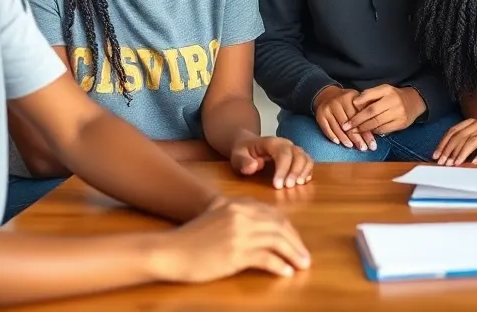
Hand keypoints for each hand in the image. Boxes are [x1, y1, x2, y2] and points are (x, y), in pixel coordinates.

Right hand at [151, 199, 310, 280]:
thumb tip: (261, 223)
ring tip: (301, 265)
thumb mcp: (216, 214)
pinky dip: (279, 266)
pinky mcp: (236, 254)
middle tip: (304, 256)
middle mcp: (242, 215)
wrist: (171, 251)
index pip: (275, 215)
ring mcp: (240, 234)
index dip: (289, 229)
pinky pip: (266, 258)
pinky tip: (285, 272)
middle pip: (280, 227)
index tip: (295, 241)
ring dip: (293, 255)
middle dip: (296, 242)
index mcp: (239, 204)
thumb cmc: (192, 236)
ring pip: (277, 242)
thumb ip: (236, 212)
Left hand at [230, 135, 313, 188]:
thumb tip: (253, 166)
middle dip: (295, 172)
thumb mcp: (237, 156)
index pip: (283, 153)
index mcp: (271, 142)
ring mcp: (293, 149)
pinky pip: (308, 161)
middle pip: (297, 154)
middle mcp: (285, 144)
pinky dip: (308, 171)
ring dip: (303, 172)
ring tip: (297, 185)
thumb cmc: (243, 152)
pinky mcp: (297, 156)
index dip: (283, 169)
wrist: (248, 144)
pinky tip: (303, 181)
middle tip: (288, 187)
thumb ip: (243, 161)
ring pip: (305, 157)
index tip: (277, 185)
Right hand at [313, 87, 375, 150]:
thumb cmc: (346, 102)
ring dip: (345, 138)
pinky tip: (338, 142)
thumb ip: (365, 110)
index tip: (372, 143)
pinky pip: (326, 128)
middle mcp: (338, 101)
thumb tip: (376, 129)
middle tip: (363, 148)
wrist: (326, 95)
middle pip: (349, 123)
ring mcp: (328, 108)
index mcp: (350, 97)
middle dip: (357, 137)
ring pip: (338, 126)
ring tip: (352, 147)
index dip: (366, 131)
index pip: (360, 116)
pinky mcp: (320, 115)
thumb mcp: (356, 100)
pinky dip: (332, 136)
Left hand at [345, 85, 425, 135]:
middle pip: (372, 112)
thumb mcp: (382, 90)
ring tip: (354, 132)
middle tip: (346, 127)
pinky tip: (367, 132)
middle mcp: (393, 101)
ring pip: (377, 122)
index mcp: (387, 90)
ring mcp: (398, 113)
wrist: (414, 102)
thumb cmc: (393, 96)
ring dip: (364, 128)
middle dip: (357, 121)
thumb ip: (368, 95)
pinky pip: (384, 129)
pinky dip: (374, 131)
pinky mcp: (401, 123)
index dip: (358, 105)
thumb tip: (354, 103)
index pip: (370, 97)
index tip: (347, 113)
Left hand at [433, 118, 476, 165]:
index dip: (443, 144)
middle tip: (443, 163)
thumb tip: (450, 153)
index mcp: (472, 122)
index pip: (453, 132)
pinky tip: (474, 163)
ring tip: (455, 164)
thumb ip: (467, 138)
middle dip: (450, 151)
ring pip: (472, 141)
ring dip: (462, 153)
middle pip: (460, 137)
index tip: (436, 155)